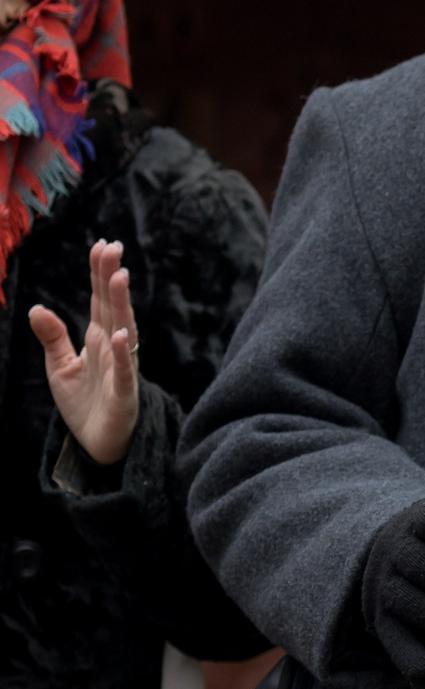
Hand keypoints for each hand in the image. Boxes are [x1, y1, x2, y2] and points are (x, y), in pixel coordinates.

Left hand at [32, 239, 141, 465]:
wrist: (97, 442)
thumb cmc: (84, 402)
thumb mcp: (59, 366)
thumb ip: (52, 337)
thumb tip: (36, 307)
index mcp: (98, 337)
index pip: (99, 299)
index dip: (99, 273)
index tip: (102, 245)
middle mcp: (113, 346)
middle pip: (112, 306)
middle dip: (112, 277)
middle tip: (113, 247)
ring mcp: (121, 367)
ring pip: (123, 329)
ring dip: (122, 303)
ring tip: (119, 277)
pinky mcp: (123, 392)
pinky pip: (124, 370)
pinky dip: (123, 352)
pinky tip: (119, 334)